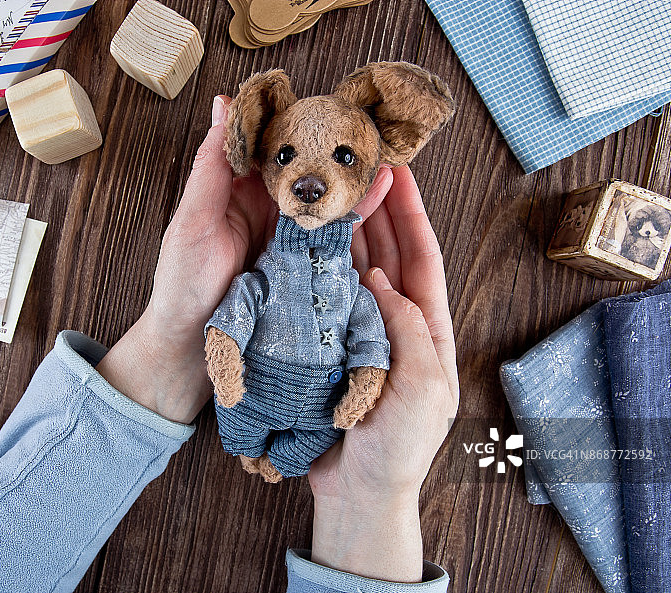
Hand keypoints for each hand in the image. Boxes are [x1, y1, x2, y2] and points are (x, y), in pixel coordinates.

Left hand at [96, 96, 393, 423]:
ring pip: (322, 199)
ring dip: (349, 179)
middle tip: (368, 126)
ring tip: (383, 157)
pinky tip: (377, 197)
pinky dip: (353, 216)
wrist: (191, 346)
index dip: (295, 122)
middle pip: (304, 170)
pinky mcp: (301, 263)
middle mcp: (265, 206)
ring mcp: (286, 235)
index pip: (269, 145)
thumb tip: (225, 103)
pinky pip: (330, 236)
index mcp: (236, 188)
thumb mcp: (192, 222)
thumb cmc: (182, 284)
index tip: (323, 102)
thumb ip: (211, 168)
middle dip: (334, 149)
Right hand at [308, 166, 458, 582]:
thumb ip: (409, 331)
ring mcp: (362, 332)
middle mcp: (396, 322)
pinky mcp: (332, 345)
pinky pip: (327, 298)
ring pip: (355, 271)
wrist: (359, 491)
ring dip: (346, 235)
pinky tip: (307, 245)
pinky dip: (320, 270)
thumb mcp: (422, 388)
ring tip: (330, 196)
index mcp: (429, 329)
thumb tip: (382, 279)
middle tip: (359, 171)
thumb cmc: (400, 447)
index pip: (423, 258)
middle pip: (388, 254)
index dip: (412, 214)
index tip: (400, 172)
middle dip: (377, 212)